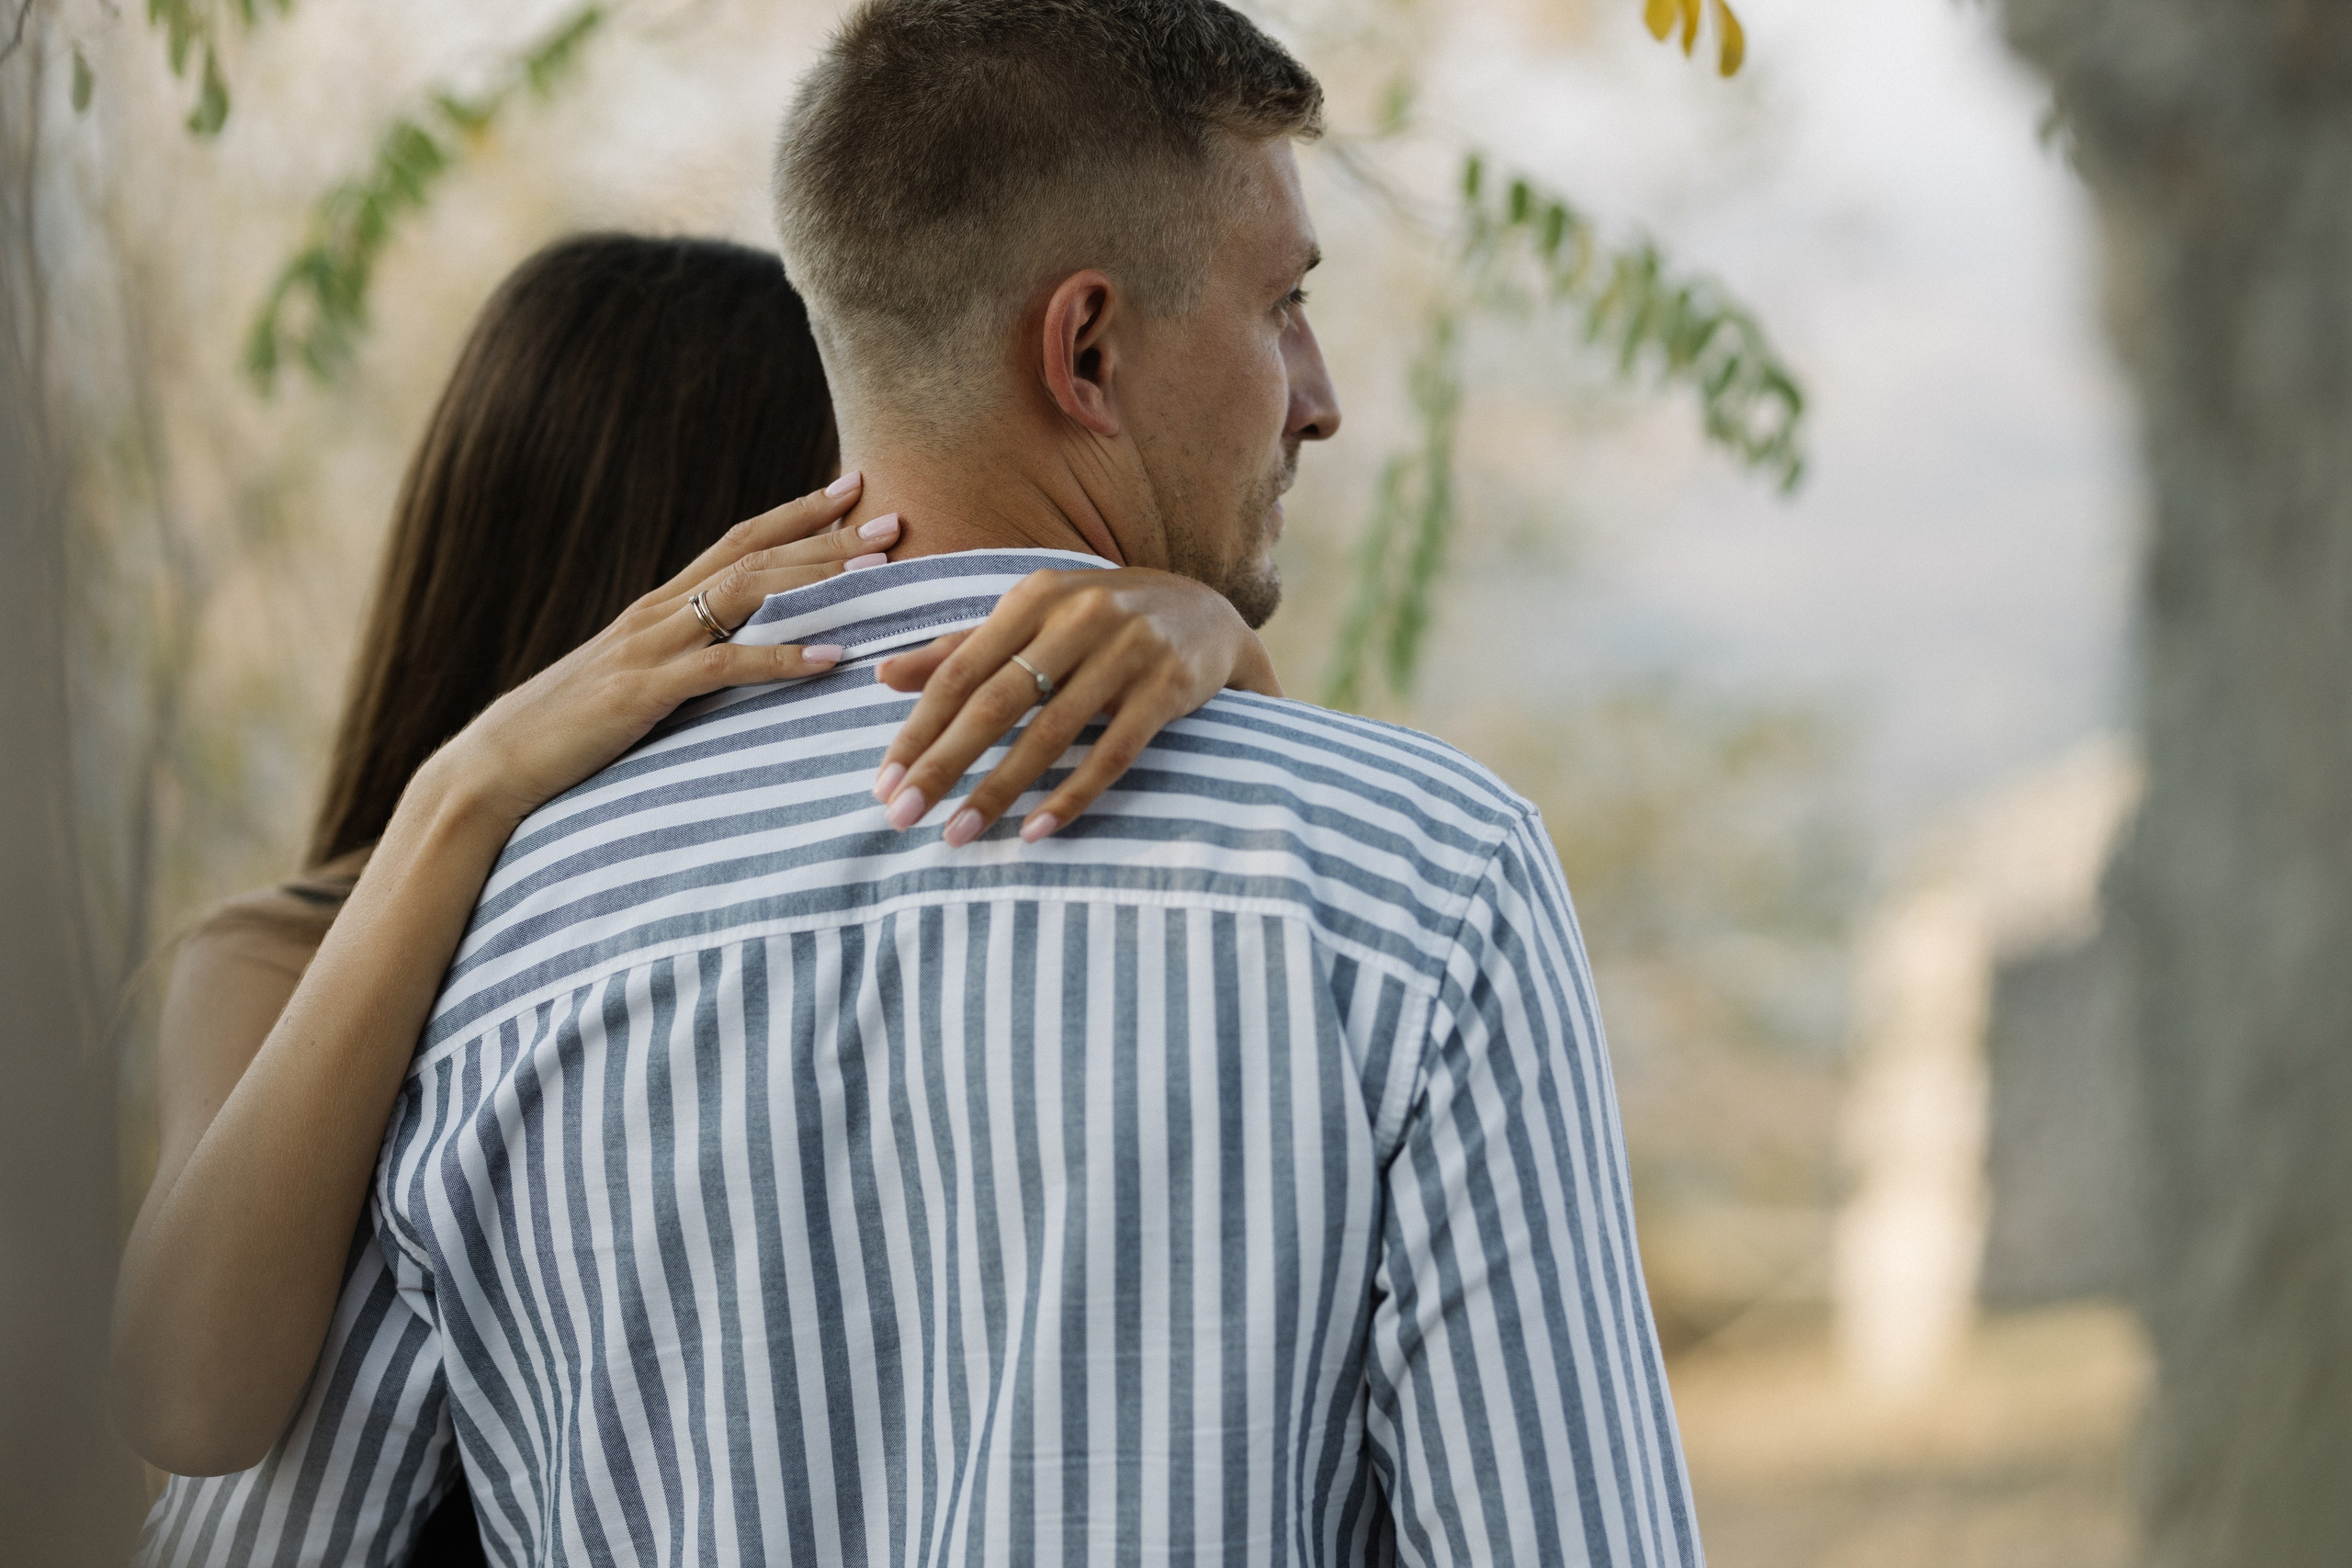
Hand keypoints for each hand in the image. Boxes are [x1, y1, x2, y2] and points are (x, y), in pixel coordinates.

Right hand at [433, 472, 896, 827]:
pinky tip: (831, 657)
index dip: (797, 512)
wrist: (496, 762)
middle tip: (894, 520)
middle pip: (754, 556)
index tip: (853, 488)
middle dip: (827, 536)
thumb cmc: (570, 729)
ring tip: (876, 573)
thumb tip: (735, 660)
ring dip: (815, 580)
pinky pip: (724, 667)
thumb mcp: (636, 682)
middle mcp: (657, 613)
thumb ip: (683, 661)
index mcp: (659, 607)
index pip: (738, 541)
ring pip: (745, 595)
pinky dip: (781, 658)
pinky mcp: (644, 692)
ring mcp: (650, 647)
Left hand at [870, 567, 1281, 845]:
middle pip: (997, 701)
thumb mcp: (1033, 619)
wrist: (1206, 614)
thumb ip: (963, 648)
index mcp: (1034, 597)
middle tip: (903, 815)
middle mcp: (1079, 615)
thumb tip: (884, 677)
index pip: (960, 669)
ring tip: (959, 834)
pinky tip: (1035, 829)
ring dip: (999, 789)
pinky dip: (1072, 794)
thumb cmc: (1099, 622)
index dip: (919, 728)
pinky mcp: (1168, 686)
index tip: (885, 782)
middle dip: (945, 763)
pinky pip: (1113, 752)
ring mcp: (1128, 650)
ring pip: (1051, 732)